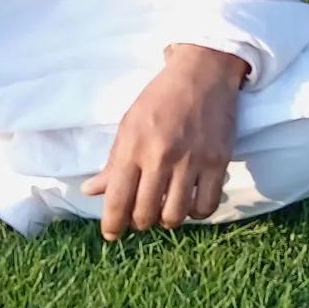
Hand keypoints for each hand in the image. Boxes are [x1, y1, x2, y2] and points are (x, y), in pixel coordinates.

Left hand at [82, 45, 245, 239]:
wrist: (202, 73)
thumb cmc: (160, 98)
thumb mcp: (129, 124)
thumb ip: (113, 162)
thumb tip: (90, 191)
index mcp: (133, 146)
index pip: (117, 199)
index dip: (112, 224)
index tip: (112, 234)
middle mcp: (160, 156)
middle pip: (145, 214)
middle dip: (140, 222)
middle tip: (142, 216)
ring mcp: (191, 160)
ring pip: (175, 216)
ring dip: (167, 220)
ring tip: (166, 211)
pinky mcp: (217, 161)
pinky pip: (206, 206)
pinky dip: (196, 213)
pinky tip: (191, 203)